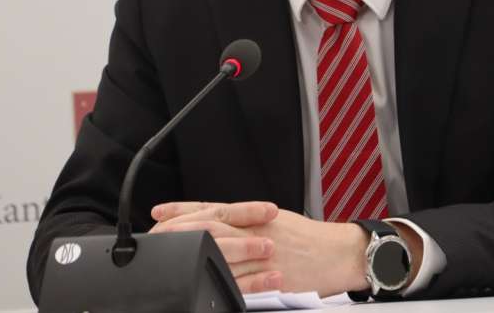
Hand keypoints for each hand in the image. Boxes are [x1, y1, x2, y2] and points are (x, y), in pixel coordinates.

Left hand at [149, 201, 367, 295]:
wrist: (338, 253)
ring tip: (170, 260)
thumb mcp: (276, 221)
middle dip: (180, 230)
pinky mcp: (272, 278)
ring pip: (222, 254)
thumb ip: (248, 221)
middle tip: (155, 234)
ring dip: (194, 256)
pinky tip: (204, 283)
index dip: (183, 210)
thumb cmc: (309, 239)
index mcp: (256, 217)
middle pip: (210, 228)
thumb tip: (221, 222)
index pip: (213, 209)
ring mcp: (263, 256)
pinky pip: (242, 281)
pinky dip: (220, 282)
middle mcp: (256, 232)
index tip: (159, 211)